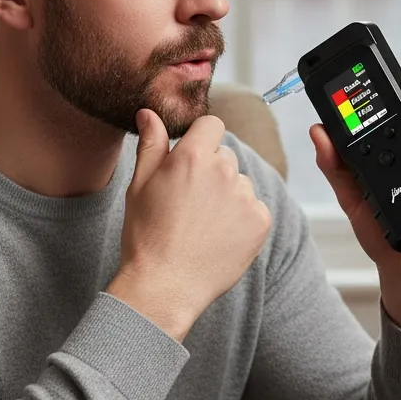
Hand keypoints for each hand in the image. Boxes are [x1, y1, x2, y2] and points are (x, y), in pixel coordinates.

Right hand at [108, 110, 271, 340]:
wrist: (165, 286)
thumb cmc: (146, 236)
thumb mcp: (140, 185)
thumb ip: (151, 145)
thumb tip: (150, 113)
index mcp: (193, 156)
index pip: (212, 125)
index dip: (201, 140)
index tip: (191, 162)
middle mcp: (224, 171)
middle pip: (226, 156)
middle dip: (212, 171)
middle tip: (190, 203)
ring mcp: (246, 196)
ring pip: (240, 183)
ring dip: (228, 195)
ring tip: (203, 225)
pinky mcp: (260, 221)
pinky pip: (254, 208)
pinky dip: (241, 219)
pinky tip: (219, 237)